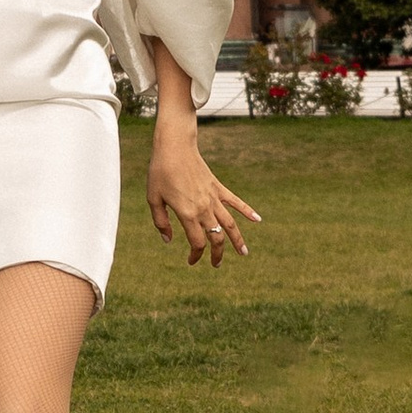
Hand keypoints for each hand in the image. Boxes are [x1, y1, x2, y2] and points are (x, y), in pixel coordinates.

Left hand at [146, 128, 260, 267]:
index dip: (196, 255)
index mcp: (188, 214)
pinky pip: (235, 201)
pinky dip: (247, 211)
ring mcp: (213, 198)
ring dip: (238, 240)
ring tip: (244, 253)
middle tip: (217, 265)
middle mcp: (204, 209)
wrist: (175, 148)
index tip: (192, 261)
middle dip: (218, 254)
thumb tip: (168, 240)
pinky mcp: (217, 187)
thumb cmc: (160, 173)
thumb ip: (161, 222)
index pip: (198, 243)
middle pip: (216, 238)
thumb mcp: (153, 199)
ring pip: (230, 224)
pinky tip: (258, 219)